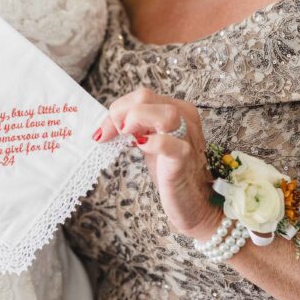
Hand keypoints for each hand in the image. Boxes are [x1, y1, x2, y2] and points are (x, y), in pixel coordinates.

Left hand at [97, 86, 221, 240]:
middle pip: (146, 97)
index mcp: (177, 109)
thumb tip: (107, 123)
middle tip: (110, 135)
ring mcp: (187, 137)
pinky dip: (152, 142)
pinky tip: (141, 146)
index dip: (118, 109)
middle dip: (119, 112)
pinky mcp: (184, 160)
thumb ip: (134, 127)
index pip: (141, 96)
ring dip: (135, 121)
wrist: (194, 203)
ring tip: (126, 137)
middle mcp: (185, 118)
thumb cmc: (170, 172)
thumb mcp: (149, 142)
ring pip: (163, 113)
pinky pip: (169, 143)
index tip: (105, 131)